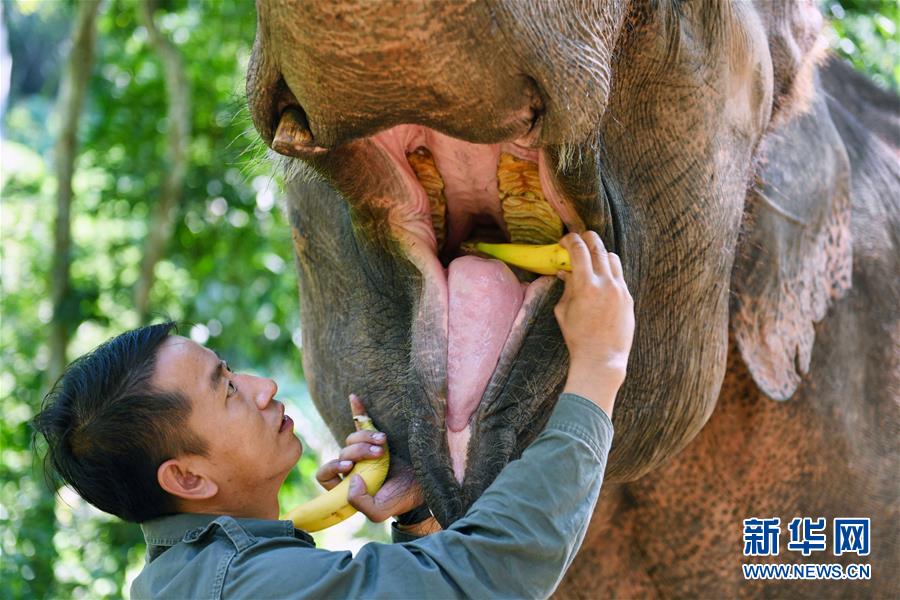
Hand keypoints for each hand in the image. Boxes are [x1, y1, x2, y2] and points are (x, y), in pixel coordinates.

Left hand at [314, 394, 424, 521]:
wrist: (425, 485)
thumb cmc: (400, 500)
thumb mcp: (378, 511)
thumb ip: (359, 502)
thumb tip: (351, 478)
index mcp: (348, 484)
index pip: (326, 475)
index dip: (333, 468)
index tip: (350, 466)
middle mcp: (354, 466)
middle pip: (342, 452)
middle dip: (359, 451)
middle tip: (379, 453)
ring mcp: (366, 451)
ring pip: (352, 438)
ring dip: (366, 437)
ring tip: (384, 441)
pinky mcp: (378, 438)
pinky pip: (363, 421)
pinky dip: (358, 409)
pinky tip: (354, 398)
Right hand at [555, 231, 633, 414]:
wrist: (602, 358)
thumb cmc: (577, 337)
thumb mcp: (563, 310)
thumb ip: (566, 287)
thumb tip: (565, 271)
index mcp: (586, 285)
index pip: (578, 249)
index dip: (569, 240)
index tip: (564, 242)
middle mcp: (606, 283)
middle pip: (598, 246)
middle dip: (586, 239)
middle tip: (578, 241)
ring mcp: (620, 289)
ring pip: (612, 257)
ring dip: (599, 254)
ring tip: (590, 262)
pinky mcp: (628, 298)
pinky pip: (619, 275)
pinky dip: (609, 272)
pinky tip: (601, 280)